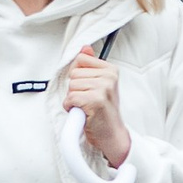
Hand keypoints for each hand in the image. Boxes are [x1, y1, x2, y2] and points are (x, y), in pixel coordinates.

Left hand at [61, 49, 130, 169]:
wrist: (112, 135)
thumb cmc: (103, 112)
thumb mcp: (100, 85)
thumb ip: (91, 66)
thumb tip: (84, 48)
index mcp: (111, 70)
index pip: (81, 59)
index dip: (77, 75)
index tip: (86, 87)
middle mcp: (109, 77)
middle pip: (74, 73)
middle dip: (75, 89)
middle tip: (87, 100)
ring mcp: (103, 88)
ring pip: (71, 86)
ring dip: (73, 99)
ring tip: (86, 106)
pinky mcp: (96, 100)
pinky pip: (70, 98)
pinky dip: (71, 108)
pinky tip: (83, 112)